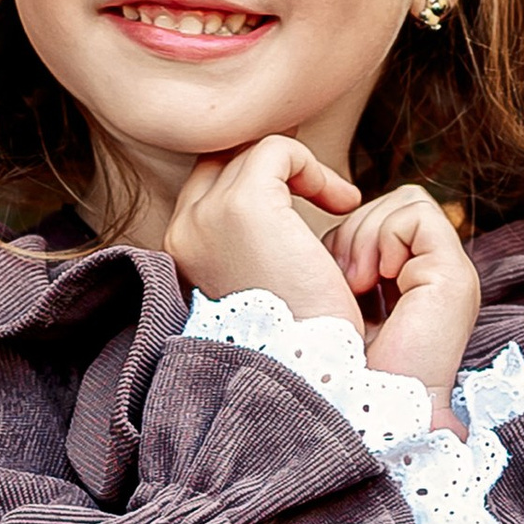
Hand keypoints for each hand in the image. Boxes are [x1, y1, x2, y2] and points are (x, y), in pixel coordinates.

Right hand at [167, 137, 363, 329]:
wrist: (308, 372)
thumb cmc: (298, 336)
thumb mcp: (262, 281)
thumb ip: (254, 240)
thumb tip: (279, 194)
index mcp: (181, 251)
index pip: (207, 181)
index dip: (254, 170)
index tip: (300, 177)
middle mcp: (183, 228)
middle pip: (225, 157)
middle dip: (275, 159)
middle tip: (319, 173)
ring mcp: (208, 215)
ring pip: (254, 151)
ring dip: (303, 169)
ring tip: (340, 202)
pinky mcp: (243, 207)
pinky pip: (278, 151)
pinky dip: (314, 169)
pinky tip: (342, 203)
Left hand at [329, 185, 481, 427]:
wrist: (359, 412)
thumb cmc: (331, 364)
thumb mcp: (332, 300)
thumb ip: (340, 263)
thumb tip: (327, 222)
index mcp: (412, 284)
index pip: (383, 223)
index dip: (347, 235)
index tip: (329, 277)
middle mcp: (436, 275)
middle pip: (393, 205)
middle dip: (354, 230)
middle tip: (343, 279)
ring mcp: (450, 273)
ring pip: (405, 203)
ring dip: (366, 234)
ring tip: (356, 283)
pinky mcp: (453, 275)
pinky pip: (415, 215)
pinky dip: (385, 239)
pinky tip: (372, 281)